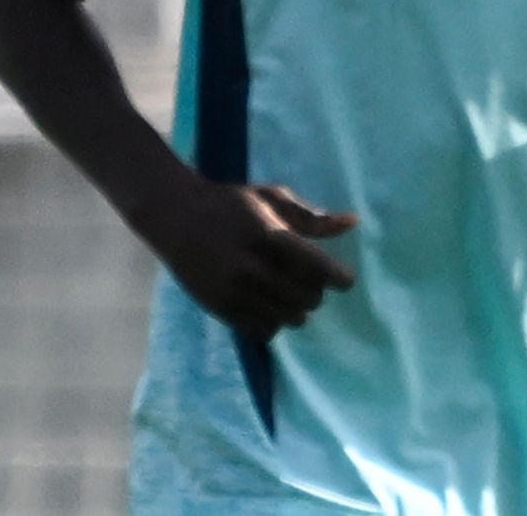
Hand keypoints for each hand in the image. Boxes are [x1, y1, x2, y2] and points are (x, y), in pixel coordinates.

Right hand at [132, 178, 357, 337]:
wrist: (174, 216)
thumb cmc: (230, 203)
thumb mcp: (271, 197)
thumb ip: (311, 217)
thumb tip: (352, 223)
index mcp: (269, 236)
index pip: (317, 268)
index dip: (339, 278)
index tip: (345, 280)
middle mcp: (251, 268)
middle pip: (306, 297)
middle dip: (316, 293)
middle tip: (311, 282)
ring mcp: (233, 291)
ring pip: (287, 318)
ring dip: (296, 309)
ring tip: (289, 293)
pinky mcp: (218, 308)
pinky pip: (261, 330)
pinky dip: (273, 322)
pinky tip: (269, 305)